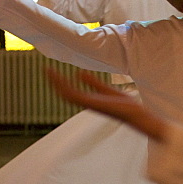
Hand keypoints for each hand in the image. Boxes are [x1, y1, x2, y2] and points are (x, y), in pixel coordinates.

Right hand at [47, 69, 169, 142]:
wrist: (136, 114)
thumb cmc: (126, 105)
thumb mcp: (108, 90)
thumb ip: (94, 83)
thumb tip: (80, 73)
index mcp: (90, 100)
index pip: (70, 91)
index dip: (61, 81)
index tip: (53, 70)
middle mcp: (87, 103)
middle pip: (65, 93)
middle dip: (55, 82)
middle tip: (46, 69)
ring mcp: (89, 105)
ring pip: (67, 94)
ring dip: (57, 83)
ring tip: (49, 71)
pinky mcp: (93, 105)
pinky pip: (75, 96)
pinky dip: (67, 87)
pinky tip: (62, 78)